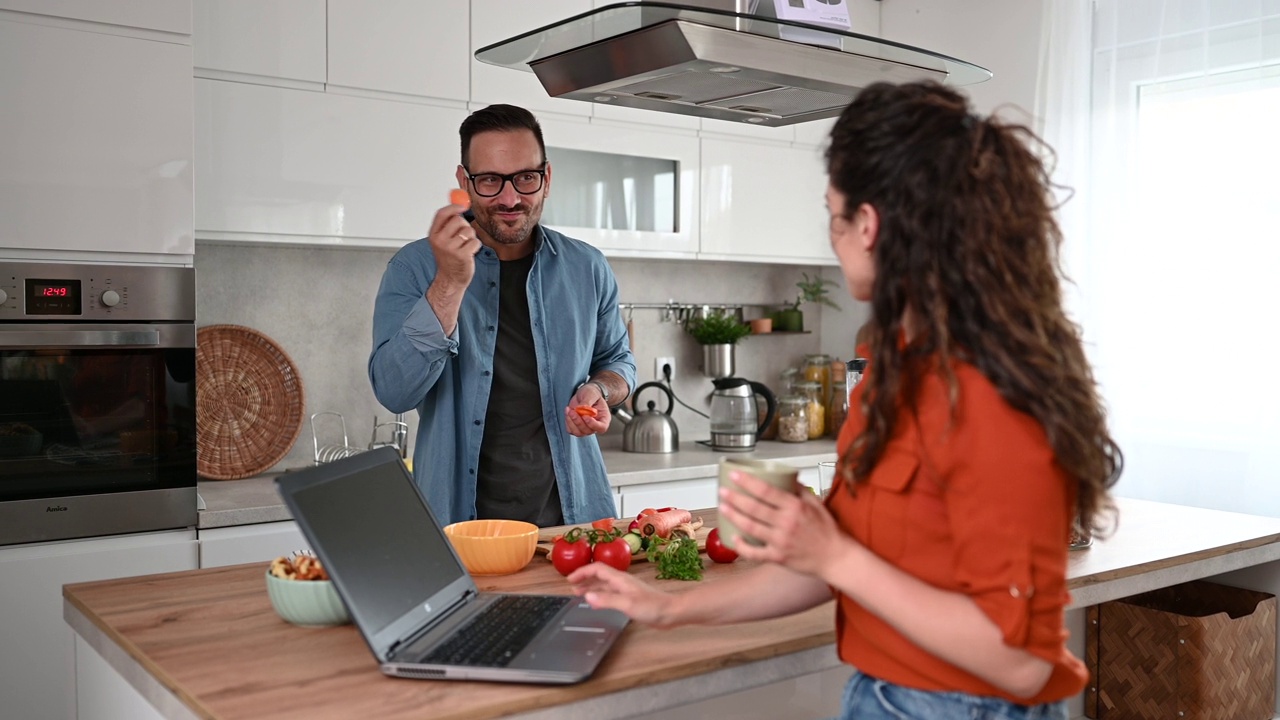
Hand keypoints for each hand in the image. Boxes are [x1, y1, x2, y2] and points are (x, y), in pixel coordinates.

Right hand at [427, 200, 480, 288]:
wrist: (450, 279)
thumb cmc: (448, 258)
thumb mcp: (443, 240)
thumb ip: (448, 223)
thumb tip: (459, 203)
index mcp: (433, 235)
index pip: (442, 214)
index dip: (454, 207)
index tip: (463, 205)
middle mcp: (440, 241)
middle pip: (458, 220)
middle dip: (464, 226)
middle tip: (462, 236)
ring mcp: (451, 249)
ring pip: (469, 231)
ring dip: (471, 237)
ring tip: (464, 246)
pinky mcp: (462, 255)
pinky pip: (475, 242)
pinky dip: (475, 246)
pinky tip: (469, 253)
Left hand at [565, 384, 609, 436]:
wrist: (585, 393)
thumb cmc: (592, 394)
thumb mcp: (591, 394)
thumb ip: (587, 402)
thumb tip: (581, 409)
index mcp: (604, 418)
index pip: (602, 427)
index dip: (593, 424)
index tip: (585, 416)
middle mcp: (595, 425)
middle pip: (588, 431)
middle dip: (578, 422)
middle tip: (573, 411)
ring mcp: (586, 427)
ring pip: (578, 432)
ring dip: (572, 422)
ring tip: (569, 410)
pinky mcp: (576, 427)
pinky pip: (571, 430)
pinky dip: (568, 422)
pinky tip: (568, 412)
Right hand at [568, 562, 681, 627]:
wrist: (671, 612)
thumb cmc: (652, 607)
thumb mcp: (627, 604)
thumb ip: (607, 599)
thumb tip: (587, 595)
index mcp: (620, 579)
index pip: (597, 569)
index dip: (582, 572)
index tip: (570, 579)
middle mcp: (622, 582)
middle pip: (599, 575)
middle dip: (584, 578)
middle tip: (571, 586)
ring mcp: (626, 589)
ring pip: (604, 584)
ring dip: (591, 587)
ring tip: (580, 593)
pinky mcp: (630, 598)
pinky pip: (610, 593)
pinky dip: (600, 595)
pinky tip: (598, 602)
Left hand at [719, 470, 850, 579]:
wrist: (835, 557)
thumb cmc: (827, 531)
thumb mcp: (817, 504)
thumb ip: (801, 490)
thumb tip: (788, 477)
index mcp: (795, 507)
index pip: (766, 491)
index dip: (748, 482)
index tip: (735, 476)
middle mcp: (786, 523)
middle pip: (754, 508)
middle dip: (735, 498)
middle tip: (722, 491)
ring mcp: (781, 541)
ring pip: (751, 527)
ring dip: (734, 516)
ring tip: (723, 507)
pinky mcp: (778, 557)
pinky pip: (755, 553)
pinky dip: (742, 546)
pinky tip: (733, 537)